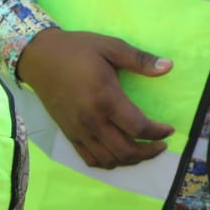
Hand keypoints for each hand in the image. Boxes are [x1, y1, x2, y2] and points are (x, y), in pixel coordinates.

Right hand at [16, 27, 173, 169]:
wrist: (40, 58)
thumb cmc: (77, 50)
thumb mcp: (110, 46)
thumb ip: (140, 59)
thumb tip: (168, 66)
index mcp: (105, 98)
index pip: (138, 127)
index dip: (157, 132)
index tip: (168, 130)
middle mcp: (92, 120)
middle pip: (126, 151)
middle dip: (148, 152)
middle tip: (160, 145)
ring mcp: (79, 131)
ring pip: (109, 160)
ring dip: (130, 161)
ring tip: (142, 151)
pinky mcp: (70, 135)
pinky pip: (91, 160)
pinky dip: (108, 163)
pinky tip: (118, 155)